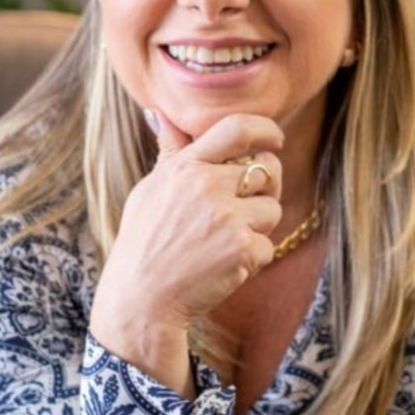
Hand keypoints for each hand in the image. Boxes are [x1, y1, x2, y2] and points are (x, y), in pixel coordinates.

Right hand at [90, 109, 284, 338]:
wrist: (140, 300)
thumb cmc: (143, 242)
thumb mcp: (150, 189)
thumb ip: (170, 152)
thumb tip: (162, 114)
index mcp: (186, 166)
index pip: (236, 129)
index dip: (265, 129)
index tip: (274, 139)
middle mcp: (207, 186)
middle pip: (267, 169)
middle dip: (267, 186)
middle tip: (248, 206)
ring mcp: (227, 218)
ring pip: (273, 209)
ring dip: (258, 227)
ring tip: (224, 242)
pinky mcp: (242, 249)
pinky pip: (269, 245)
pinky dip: (253, 259)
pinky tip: (224, 266)